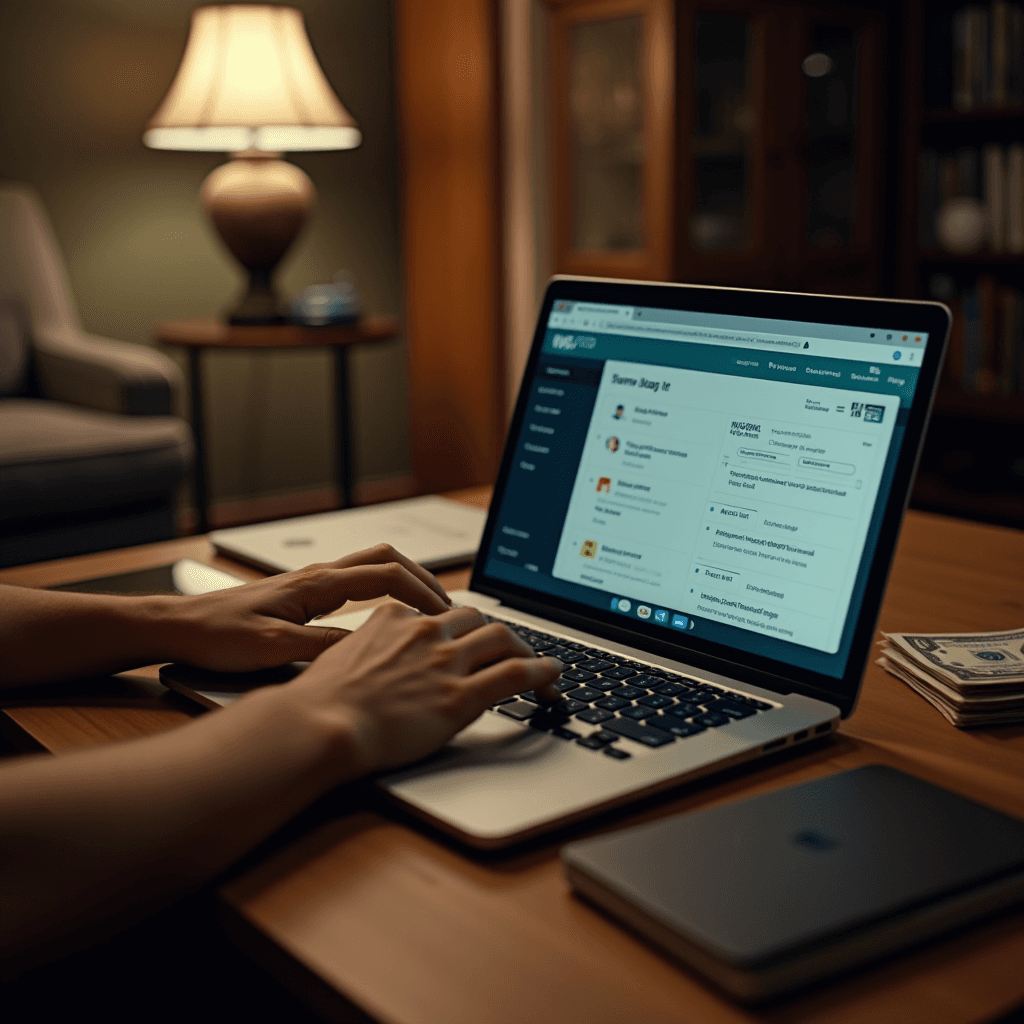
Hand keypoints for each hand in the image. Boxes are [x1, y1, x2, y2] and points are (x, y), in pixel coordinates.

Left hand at [157, 544, 451, 672]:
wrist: (177, 627)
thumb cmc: (217, 636)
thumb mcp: (276, 650)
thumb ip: (326, 647)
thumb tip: (371, 650)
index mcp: (317, 584)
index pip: (386, 575)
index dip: (422, 593)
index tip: (444, 613)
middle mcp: (317, 576)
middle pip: (386, 558)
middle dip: (422, 577)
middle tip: (446, 605)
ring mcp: (309, 583)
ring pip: (371, 566)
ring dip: (404, 581)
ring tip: (425, 608)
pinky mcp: (300, 595)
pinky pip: (354, 581)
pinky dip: (382, 591)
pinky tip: (384, 616)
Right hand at [287, 603, 562, 777]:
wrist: (319, 726)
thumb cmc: (321, 702)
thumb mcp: (342, 656)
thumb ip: (371, 646)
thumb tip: (382, 655)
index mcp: (395, 617)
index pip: (440, 613)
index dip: (461, 627)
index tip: (470, 638)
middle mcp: (425, 632)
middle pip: (477, 619)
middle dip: (497, 633)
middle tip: (510, 649)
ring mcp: (445, 662)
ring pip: (503, 638)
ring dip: (526, 649)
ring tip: (539, 663)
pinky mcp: (461, 697)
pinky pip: (516, 674)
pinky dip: (541, 672)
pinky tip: (552, 678)